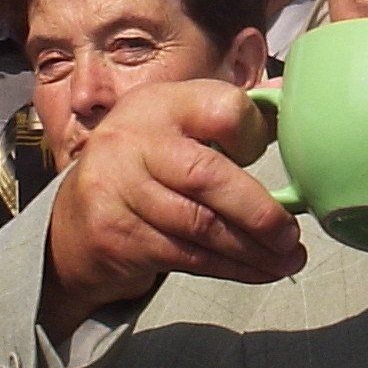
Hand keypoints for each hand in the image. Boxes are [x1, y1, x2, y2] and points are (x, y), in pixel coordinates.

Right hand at [42, 79, 302, 341]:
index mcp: (160, 103)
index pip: (221, 107)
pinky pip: (186, 256)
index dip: (255, 134)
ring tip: (286, 260)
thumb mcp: (178, 126)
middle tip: (290, 235)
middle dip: (259, 212)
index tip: (275, 156)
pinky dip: (229, 268)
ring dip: (252, 250)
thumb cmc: (146, 167)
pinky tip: (256, 270)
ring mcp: (118, 189)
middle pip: (207, 176)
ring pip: (199, 225)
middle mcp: (133, 140)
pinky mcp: (116, 236)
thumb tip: (292, 97)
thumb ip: (229, 114)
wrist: (75, 221)